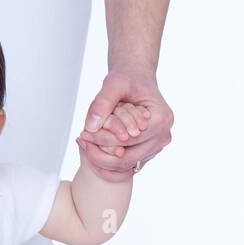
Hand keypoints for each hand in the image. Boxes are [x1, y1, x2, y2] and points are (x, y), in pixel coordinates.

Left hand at [77, 68, 173, 183]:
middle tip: (80, 141)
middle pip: (127, 158)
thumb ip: (102, 103)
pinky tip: (92, 151)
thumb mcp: (113, 84)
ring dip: (103, 160)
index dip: (102, 139)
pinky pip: (127, 166)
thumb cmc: (127, 78)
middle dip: (100, 153)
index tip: (82, 134)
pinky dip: (109, 163)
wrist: (136, 78)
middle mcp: (163, 137)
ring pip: (126, 166)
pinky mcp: (149, 152)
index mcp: (161, 120)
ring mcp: (157, 147)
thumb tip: (90, 127)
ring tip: (84, 146)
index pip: (127, 140)